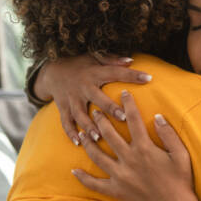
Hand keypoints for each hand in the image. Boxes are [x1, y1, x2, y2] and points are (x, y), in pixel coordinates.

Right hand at [35, 54, 152, 145]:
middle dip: (109, 108)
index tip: (148, 78)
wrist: (52, 71)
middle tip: (123, 117)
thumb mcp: (95, 57)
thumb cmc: (81, 65)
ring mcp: (72, 99)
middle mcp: (82, 87)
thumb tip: (131, 61)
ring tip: (99, 137)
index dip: (132, 75)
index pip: (115, 73)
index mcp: (94, 73)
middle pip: (97, 98)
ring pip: (80, 114)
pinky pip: (65, 122)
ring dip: (89, 126)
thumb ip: (112, 60)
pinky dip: (71, 133)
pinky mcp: (63, 108)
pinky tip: (79, 143)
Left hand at [71, 90, 200, 200]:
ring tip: (83, 132)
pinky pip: (95, 184)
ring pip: (98, 155)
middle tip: (95, 110)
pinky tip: (74, 170)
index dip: (128, 104)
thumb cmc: (181, 180)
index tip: (124, 93)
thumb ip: (168, 134)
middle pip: (110, 135)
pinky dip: (83, 178)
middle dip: (101, 120)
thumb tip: (158, 116)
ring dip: (89, 142)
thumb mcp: (181, 154)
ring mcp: (120, 175)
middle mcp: (129, 159)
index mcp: (145, 148)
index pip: (133, 120)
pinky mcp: (116, 190)